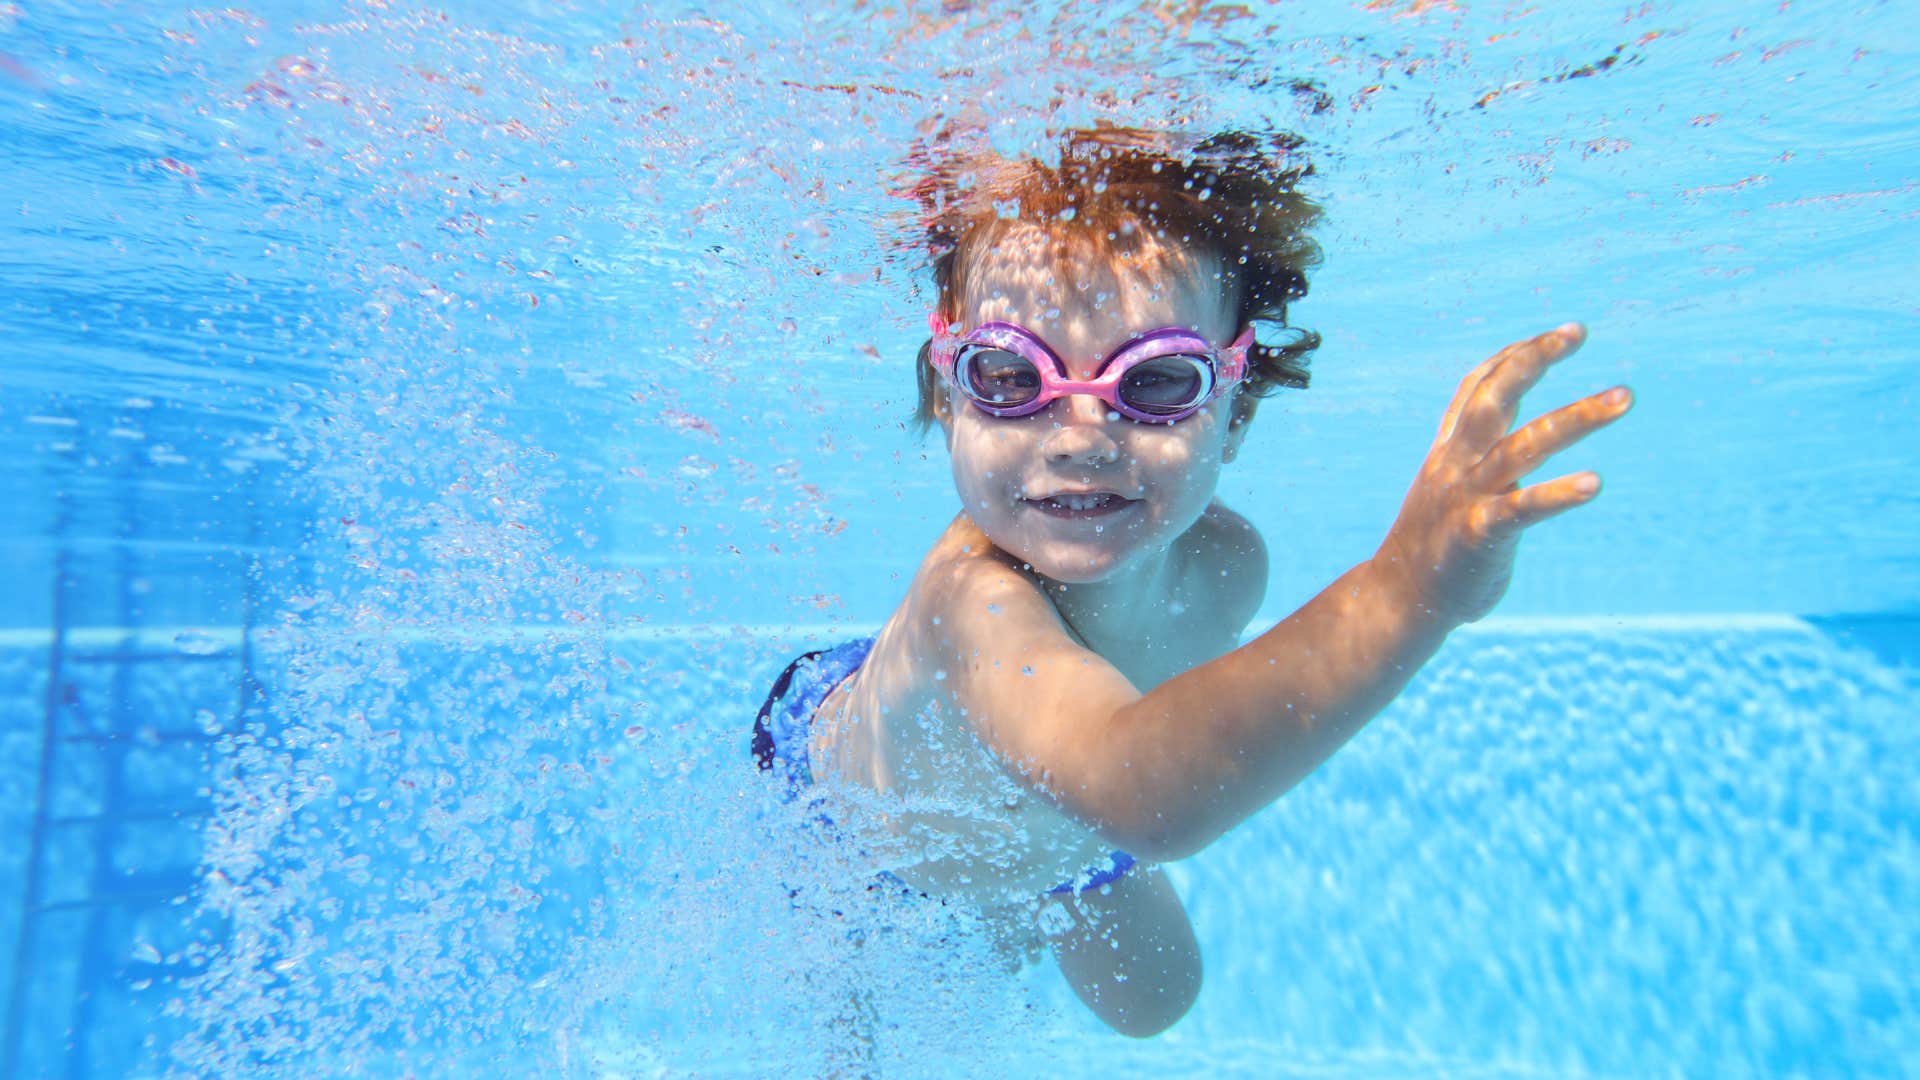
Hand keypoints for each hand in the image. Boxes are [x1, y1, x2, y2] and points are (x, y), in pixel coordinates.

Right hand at [1372, 322, 1631, 625]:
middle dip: (1533, 359)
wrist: (1397, 602)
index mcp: (1450, 451)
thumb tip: (1526, 439)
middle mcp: (1457, 464)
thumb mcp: (1452, 488)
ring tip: (1623, 397)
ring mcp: (1466, 497)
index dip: (1518, 355)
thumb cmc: (1437, 546)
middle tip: (1578, 332)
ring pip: (1524, 444)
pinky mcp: (1476, 535)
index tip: (1566, 333)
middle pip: (1494, 397)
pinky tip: (1594, 483)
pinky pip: (1521, 509)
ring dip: (1576, 416)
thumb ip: (1483, 460)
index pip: (1480, 386)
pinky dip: (1557, 493)